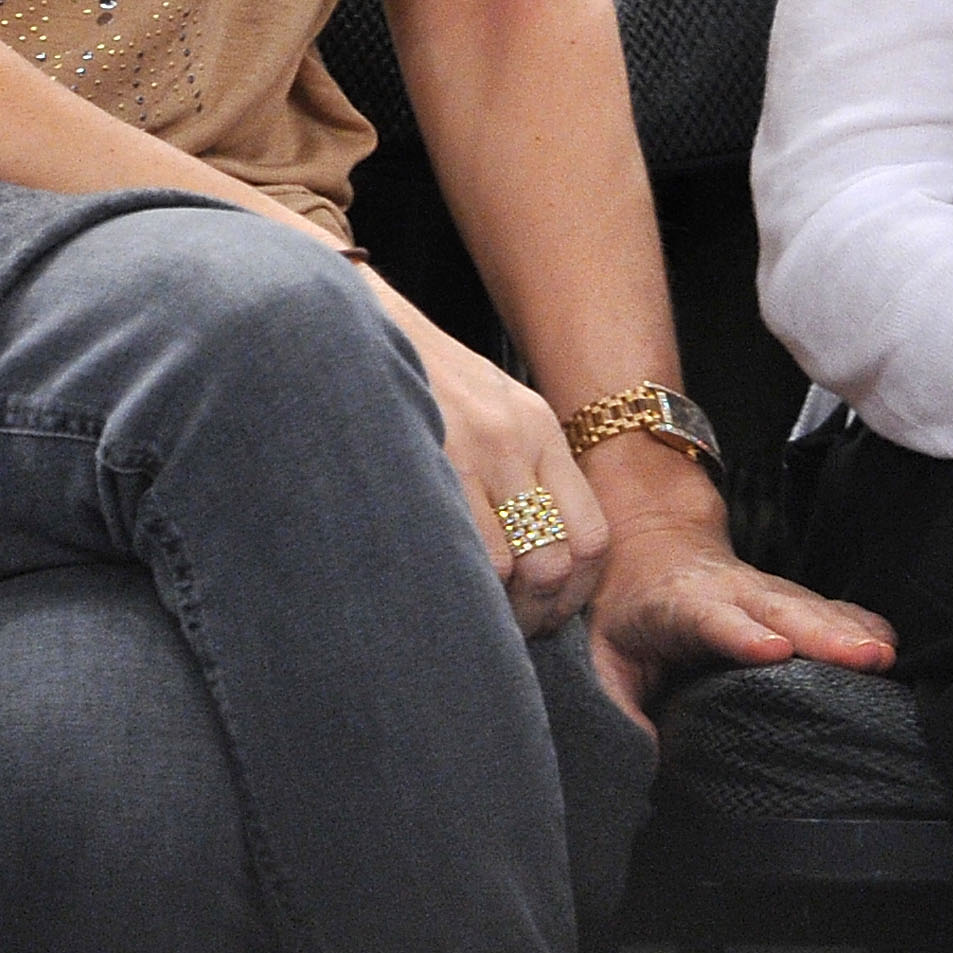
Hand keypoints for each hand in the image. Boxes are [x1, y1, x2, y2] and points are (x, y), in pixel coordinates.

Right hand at [378, 292, 609, 637]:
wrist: (359, 321)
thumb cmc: (423, 378)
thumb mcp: (491, 406)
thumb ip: (521, 466)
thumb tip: (539, 558)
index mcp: (539, 427)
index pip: (592, 534)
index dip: (577, 592)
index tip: (550, 613)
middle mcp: (516, 439)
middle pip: (557, 561)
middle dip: (538, 613)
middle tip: (510, 631)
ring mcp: (472, 450)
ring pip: (511, 567)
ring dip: (496, 610)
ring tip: (474, 620)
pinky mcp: (429, 459)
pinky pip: (462, 549)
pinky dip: (460, 585)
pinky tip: (443, 590)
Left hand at [577, 432, 894, 729]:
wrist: (651, 548)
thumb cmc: (626, 614)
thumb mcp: (601, 657)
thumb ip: (616, 706)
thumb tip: (641, 763)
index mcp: (679, 606)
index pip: (712, 620)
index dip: (741, 634)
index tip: (774, 651)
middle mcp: (730, 592)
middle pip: (779, 610)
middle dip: (821, 633)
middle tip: (863, 658)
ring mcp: (765, 591)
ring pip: (810, 606)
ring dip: (849, 630)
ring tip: (885, 657)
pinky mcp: (789, 597)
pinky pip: (829, 608)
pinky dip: (860, 623)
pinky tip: (891, 643)